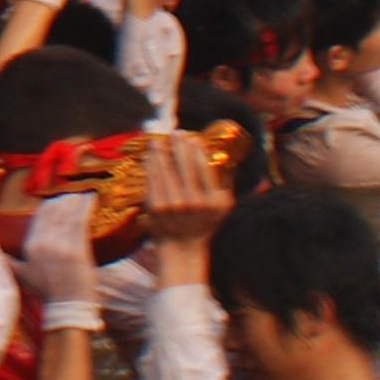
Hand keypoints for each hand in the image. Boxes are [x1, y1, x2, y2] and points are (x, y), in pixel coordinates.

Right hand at [20, 190, 102, 317]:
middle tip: (71, 191)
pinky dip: (85, 208)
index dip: (49, 204)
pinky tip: (90, 198)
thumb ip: (8, 261)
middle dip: (62, 199)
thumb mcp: (22, 275)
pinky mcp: (78, 249)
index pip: (39, 217)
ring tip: (82, 191)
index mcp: (31, 246)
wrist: (67, 307)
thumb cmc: (46, 292)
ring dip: (75, 200)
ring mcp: (61, 245)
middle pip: (53, 212)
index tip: (56, 196)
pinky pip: (80, 221)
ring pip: (67, 214)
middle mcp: (43, 242)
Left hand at [139, 129, 232, 271]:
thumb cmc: (204, 222)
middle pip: (184, 166)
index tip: (193, 138)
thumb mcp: (223, 205)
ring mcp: (174, 205)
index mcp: (215, 201)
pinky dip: (150, 164)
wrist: (182, 246)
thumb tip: (229, 155)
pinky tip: (150, 155)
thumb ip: (227, 182)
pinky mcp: (156, 206)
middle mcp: (195, 203)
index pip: (204, 168)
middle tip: (177, 133)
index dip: (196, 150)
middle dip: (179, 146)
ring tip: (158, 140)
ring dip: (161, 151)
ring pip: (165, 169)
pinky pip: (152, 179)